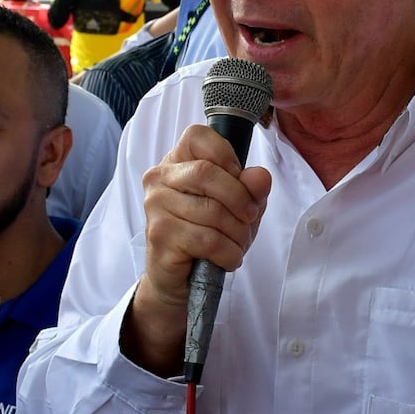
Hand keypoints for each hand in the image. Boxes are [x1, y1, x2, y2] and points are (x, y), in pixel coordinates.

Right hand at [123, 125, 271, 372]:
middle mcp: (159, 178)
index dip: (229, 157)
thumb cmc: (210, 231)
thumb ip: (252, 186)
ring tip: (238, 243)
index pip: (199, 136)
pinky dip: (228, 252)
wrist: (181, 277)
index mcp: (177, 160)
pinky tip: (228, 258)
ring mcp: (154, 207)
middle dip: (240, 199)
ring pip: (211, 211)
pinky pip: (206, 240)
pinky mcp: (158, 236)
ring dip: (238, 232)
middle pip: (208, 173)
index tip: (240, 180)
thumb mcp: (241, 204)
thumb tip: (260, 176)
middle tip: (250, 218)